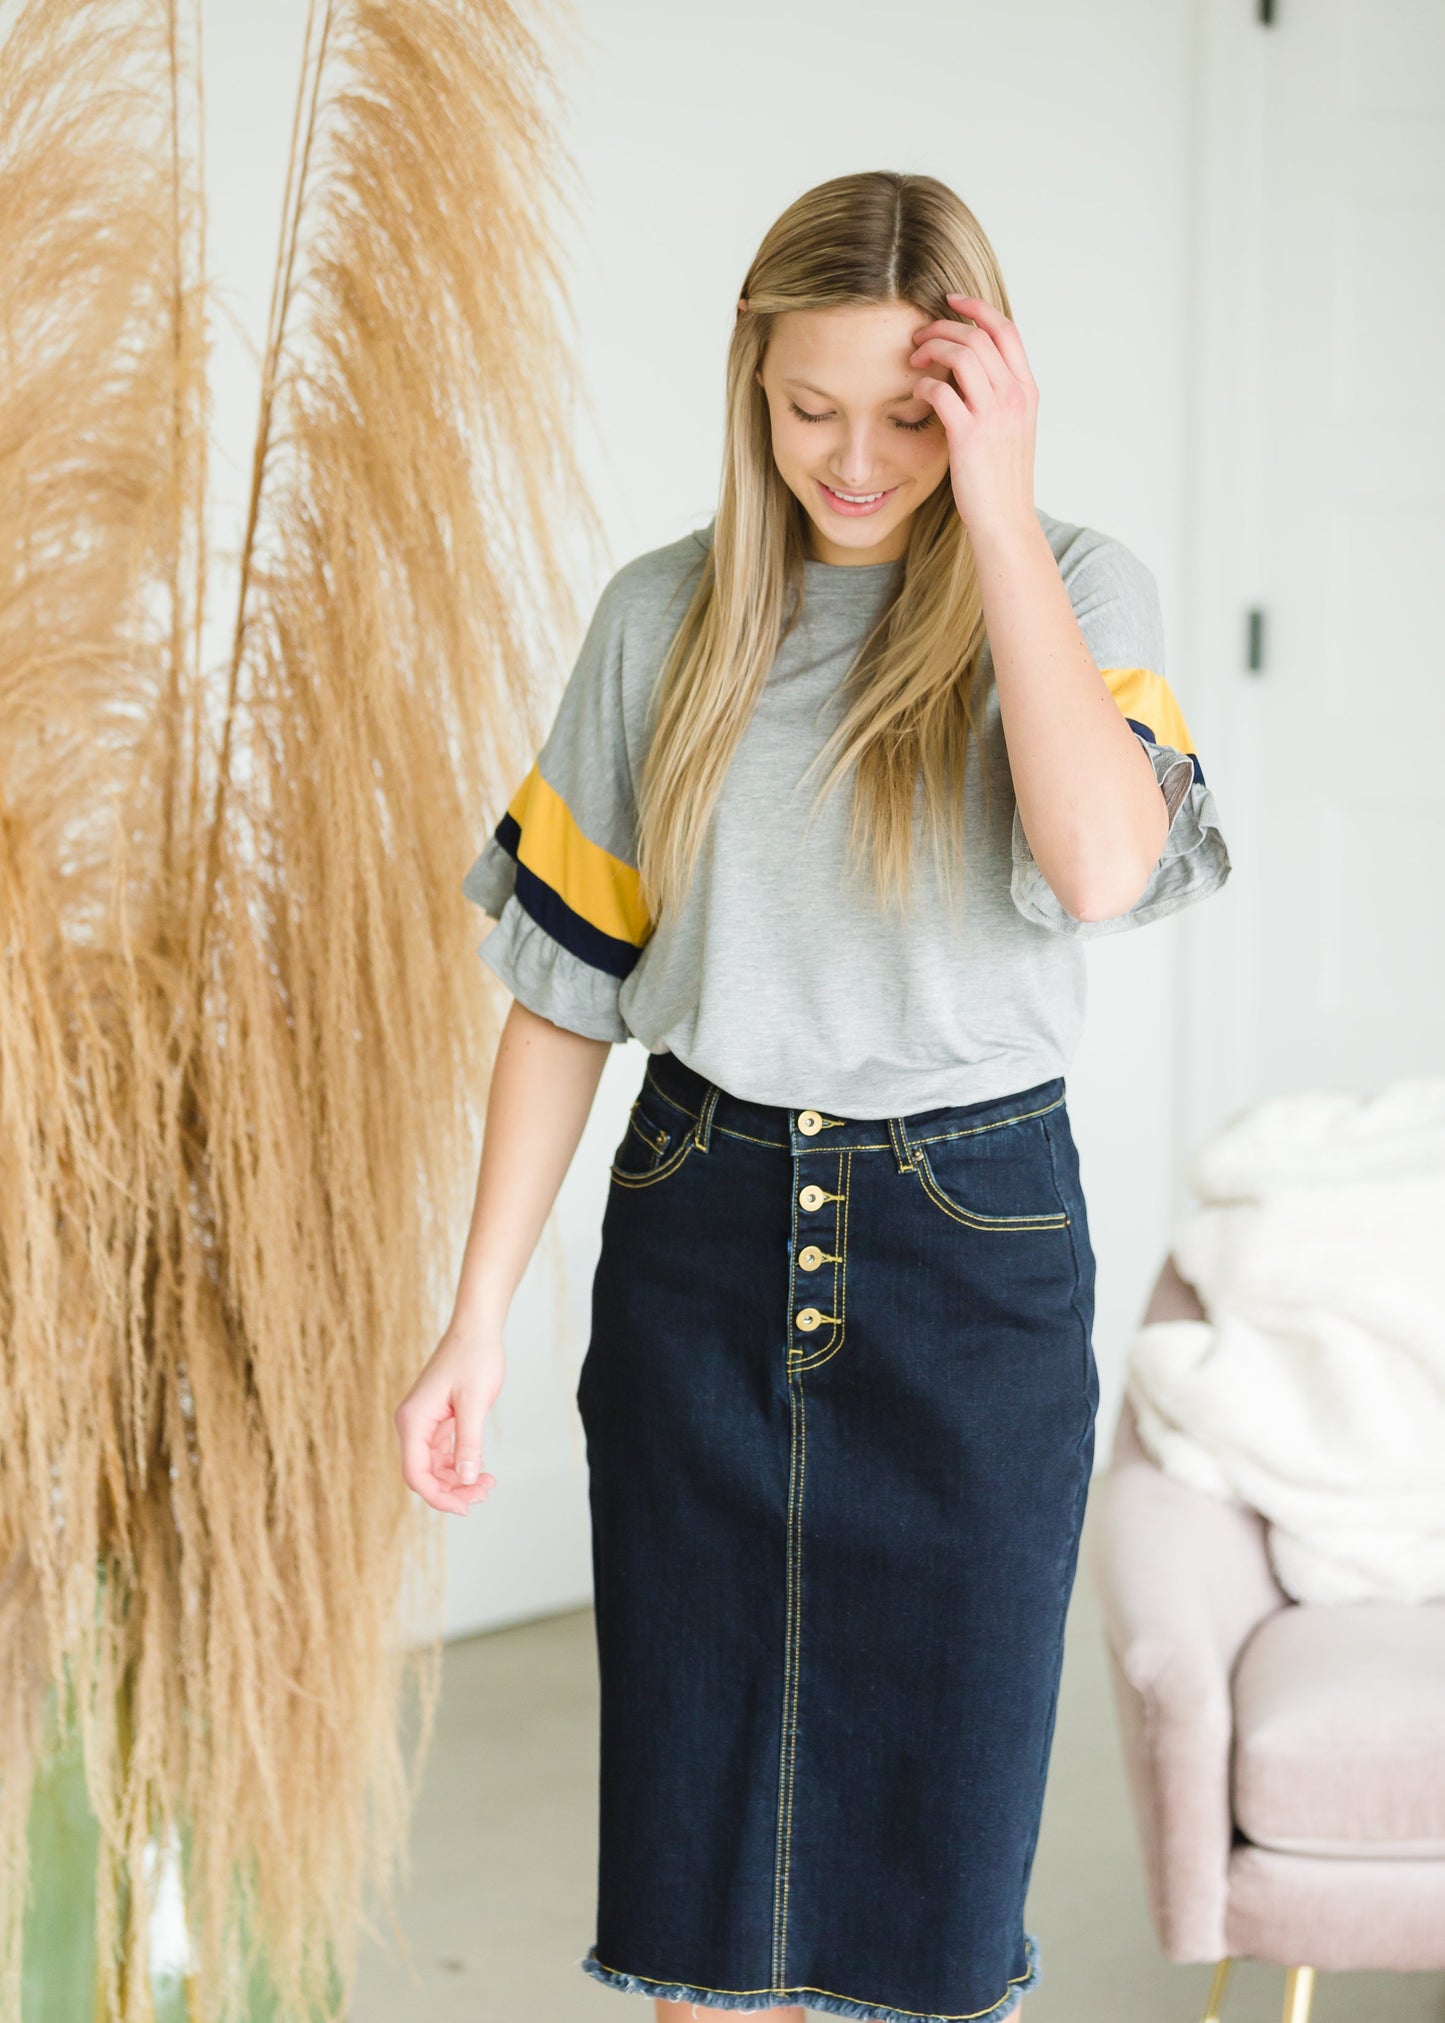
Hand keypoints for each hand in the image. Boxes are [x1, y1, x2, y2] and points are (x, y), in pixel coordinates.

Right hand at [394, 1322, 503, 1514]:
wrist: (477, 1329)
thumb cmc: (475, 1358)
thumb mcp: (475, 1402)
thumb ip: (469, 1441)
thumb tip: (466, 1478)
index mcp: (413, 1420)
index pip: (415, 1473)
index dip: (437, 1496)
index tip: (465, 1507)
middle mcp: (413, 1424)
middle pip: (425, 1474)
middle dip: (453, 1490)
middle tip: (485, 1494)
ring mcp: (424, 1422)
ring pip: (435, 1466)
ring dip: (459, 1480)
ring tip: (489, 1484)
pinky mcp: (437, 1419)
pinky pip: (443, 1453)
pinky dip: (460, 1464)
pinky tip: (483, 1470)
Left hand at [909, 294, 1038, 538]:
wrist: (1005, 520)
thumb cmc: (1001, 478)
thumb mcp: (1012, 429)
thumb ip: (998, 395)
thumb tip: (968, 369)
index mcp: (1027, 391)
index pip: (1006, 330)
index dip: (977, 308)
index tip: (951, 301)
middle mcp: (1015, 397)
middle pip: (978, 336)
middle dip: (943, 327)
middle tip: (919, 336)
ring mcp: (994, 415)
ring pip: (961, 355)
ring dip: (930, 348)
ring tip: (914, 358)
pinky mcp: (969, 436)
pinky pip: (940, 391)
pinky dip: (924, 383)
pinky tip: (916, 391)